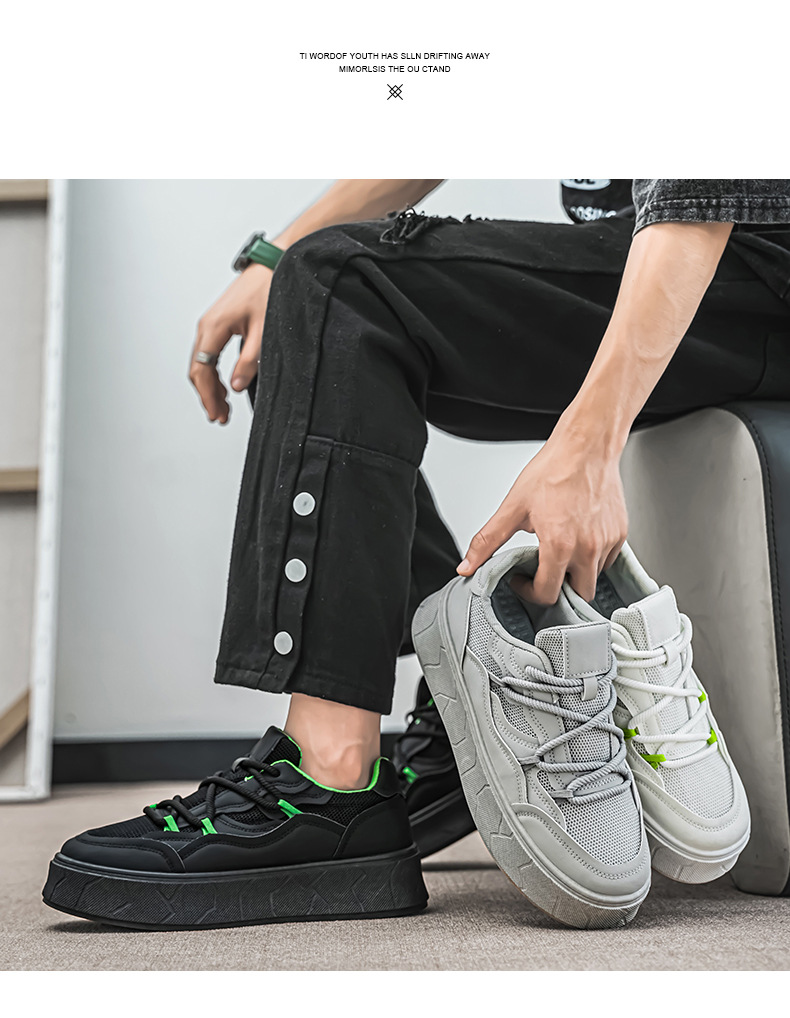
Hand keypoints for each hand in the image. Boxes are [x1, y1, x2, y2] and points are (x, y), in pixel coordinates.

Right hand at [189, 262, 273, 423]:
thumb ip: (249, 361)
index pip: (202, 371)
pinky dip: (213, 372)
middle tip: (221, 417)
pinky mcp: (219, 321)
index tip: (218, 414)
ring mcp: (211, 322)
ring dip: (210, 385)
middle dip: (207, 395)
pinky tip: (225, 384)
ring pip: (202, 362)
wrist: (274, 263)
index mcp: (214, 327)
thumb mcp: (264, 331)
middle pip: (198, 369)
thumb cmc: (270, 288)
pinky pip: (209, 352)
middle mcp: (207, 324)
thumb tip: (237, 386)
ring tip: (223, 406)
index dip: (208, 396)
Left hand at [457, 429, 627, 603]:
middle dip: (558, 589)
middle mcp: (588, 548)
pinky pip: (607, 560)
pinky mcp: (620, 534)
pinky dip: (592, 558)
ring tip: (559, 551)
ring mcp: (608, 542)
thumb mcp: (513, 507)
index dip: (529, 592)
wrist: (587, 446)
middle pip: (578, 595)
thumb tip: (467, 566)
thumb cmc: (554, 470)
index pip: (548, 594)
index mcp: (560, 546)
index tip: (521, 578)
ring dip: (575, 573)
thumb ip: (487, 541)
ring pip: (594, 577)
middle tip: (542, 571)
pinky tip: (577, 539)